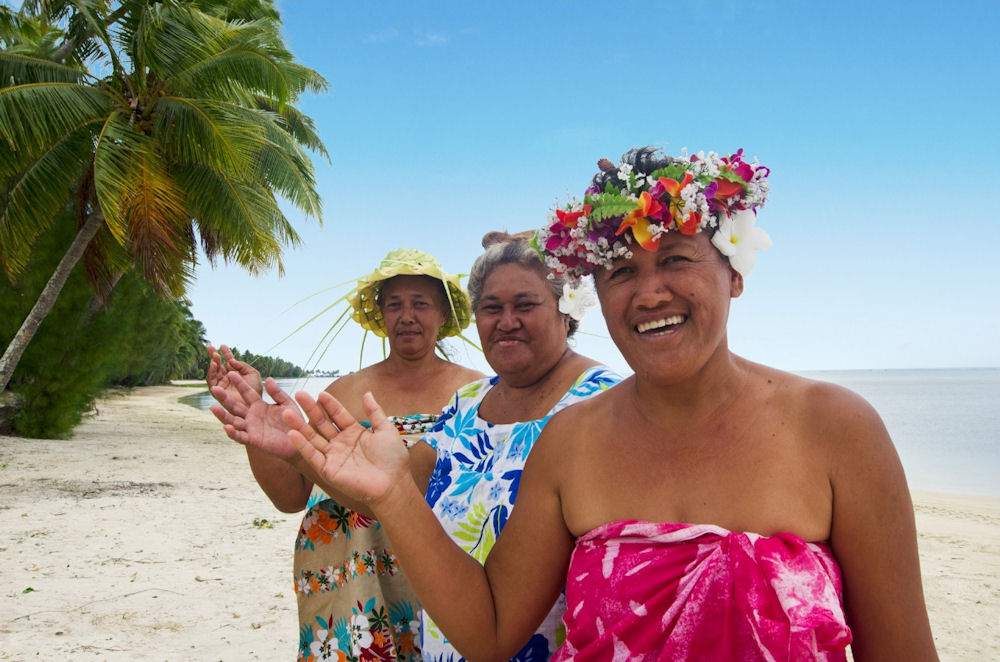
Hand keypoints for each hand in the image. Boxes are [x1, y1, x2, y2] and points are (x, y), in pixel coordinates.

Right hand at [206, 344, 262, 396]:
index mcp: (236, 373)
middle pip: (218, 365)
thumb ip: (242, 365)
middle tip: (211, 347)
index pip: (229, 361)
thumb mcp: (252, 374)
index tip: (222, 345)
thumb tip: (231, 360)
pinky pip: (211, 382)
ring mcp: (222, 385)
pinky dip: (211, 373)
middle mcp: (227, 378)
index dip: (226, 353)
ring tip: (215, 356)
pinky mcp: (217, 392)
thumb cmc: (256, 390)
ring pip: (214, 372)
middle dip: (214, 356)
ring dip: (213, 363)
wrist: (254, 404)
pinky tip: (214, 365)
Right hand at [209, 371, 299, 459]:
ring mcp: (251, 428)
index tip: (231, 372)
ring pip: (233, 421)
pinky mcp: (254, 440)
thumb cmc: (294, 421)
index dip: (239, 383)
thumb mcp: (287, 404)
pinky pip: (241, 436)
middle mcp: (252, 416)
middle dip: (224, 398)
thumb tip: (268, 379)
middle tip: (213, 388)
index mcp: (259, 405)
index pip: (247, 392)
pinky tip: (226, 427)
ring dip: (223, 415)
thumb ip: (277, 393)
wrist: (300, 440)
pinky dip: (233, 433)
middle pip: (234, 406)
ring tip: (212, 407)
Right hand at [286, 391, 409, 506]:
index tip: (320, 393)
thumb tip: (367, 393)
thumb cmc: (393, 458)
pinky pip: (312, 456)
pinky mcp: (328, 470)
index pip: (338, 415)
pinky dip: (302, 445)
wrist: (393, 484)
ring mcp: (333, 456)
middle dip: (310, 410)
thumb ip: (375, 412)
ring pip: (313, 438)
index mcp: (354, 433)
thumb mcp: (385, 430)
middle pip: (322, 424)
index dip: (330, 404)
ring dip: (300, 425)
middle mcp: (341, 443)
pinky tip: (292, 433)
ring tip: (287, 412)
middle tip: (299, 394)